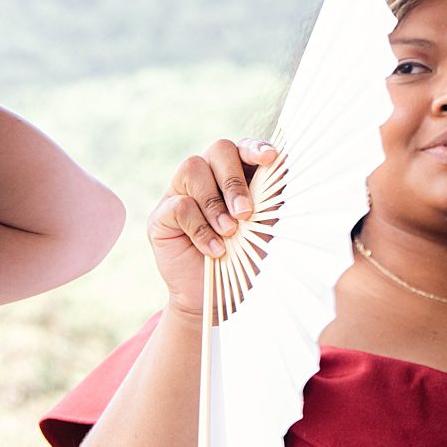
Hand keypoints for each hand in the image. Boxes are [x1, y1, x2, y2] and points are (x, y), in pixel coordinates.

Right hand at [149, 137, 277, 317]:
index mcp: (236, 176)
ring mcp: (181, 191)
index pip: (243, 148)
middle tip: (246, 213)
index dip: (255, 148)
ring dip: (215, 203)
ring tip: (228, 234)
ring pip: (193, 169)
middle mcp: (208, 176)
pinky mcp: (162, 214)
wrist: (216, 298)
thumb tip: (284, 172)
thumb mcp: (263, 230)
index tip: (271, 159)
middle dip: (234, 180)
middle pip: (218, 149)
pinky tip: (214, 249)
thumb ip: (269, 201)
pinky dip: (200, 228)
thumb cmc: (244, 260)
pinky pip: (179, 204)